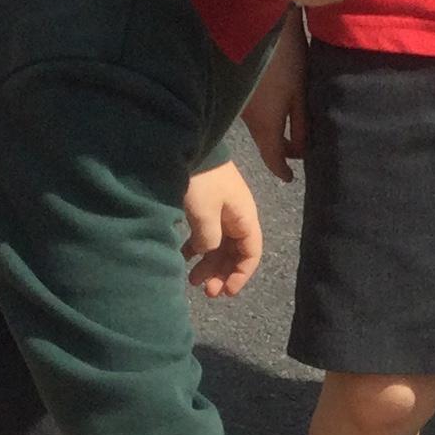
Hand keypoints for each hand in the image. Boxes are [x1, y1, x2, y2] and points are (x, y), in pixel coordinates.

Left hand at [180, 162, 263, 297]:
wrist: (186, 142)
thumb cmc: (200, 179)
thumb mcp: (205, 213)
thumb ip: (209, 240)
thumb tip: (205, 252)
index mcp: (244, 217)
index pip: (251, 254)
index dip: (241, 275)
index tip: (225, 292)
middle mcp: (236, 216)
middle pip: (234, 253)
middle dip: (222, 273)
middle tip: (204, 290)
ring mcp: (220, 209)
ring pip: (218, 245)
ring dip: (208, 263)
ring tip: (190, 279)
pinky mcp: (204, 204)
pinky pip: (205, 233)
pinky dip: (196, 247)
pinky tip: (183, 256)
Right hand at [241, 15, 307, 182]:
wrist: (253, 19)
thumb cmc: (285, 56)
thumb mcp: (300, 92)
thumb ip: (301, 123)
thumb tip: (301, 150)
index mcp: (266, 124)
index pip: (273, 158)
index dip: (282, 170)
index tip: (290, 177)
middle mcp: (248, 118)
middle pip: (264, 142)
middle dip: (280, 150)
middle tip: (297, 151)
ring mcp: (240, 103)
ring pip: (257, 125)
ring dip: (273, 130)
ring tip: (292, 129)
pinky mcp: (236, 87)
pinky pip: (252, 110)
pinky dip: (265, 114)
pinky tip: (277, 105)